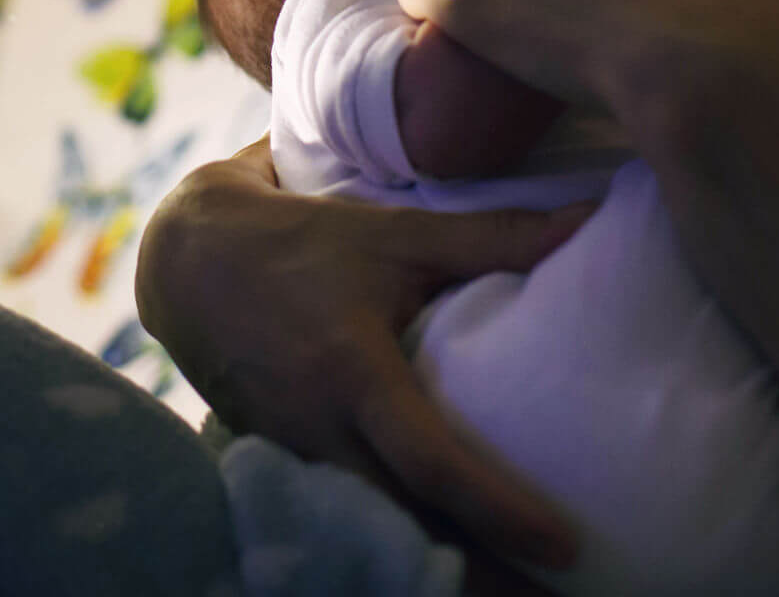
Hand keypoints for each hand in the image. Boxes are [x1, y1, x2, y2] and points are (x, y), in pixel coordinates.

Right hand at [136, 138, 592, 569]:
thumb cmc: (304, 243)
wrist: (189, 261)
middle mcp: (318, 429)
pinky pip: (344, 524)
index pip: (431, 462)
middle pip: (406, 528)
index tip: (564, 547)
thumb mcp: (397, 234)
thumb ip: (493, 236)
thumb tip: (588, 218)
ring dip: (438, 572)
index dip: (498, 509)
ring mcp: (292, 457)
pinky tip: (440, 570)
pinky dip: (391, 550)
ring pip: (374, 536)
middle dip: (480, 578)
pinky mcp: (278, 468)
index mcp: (352, 373)